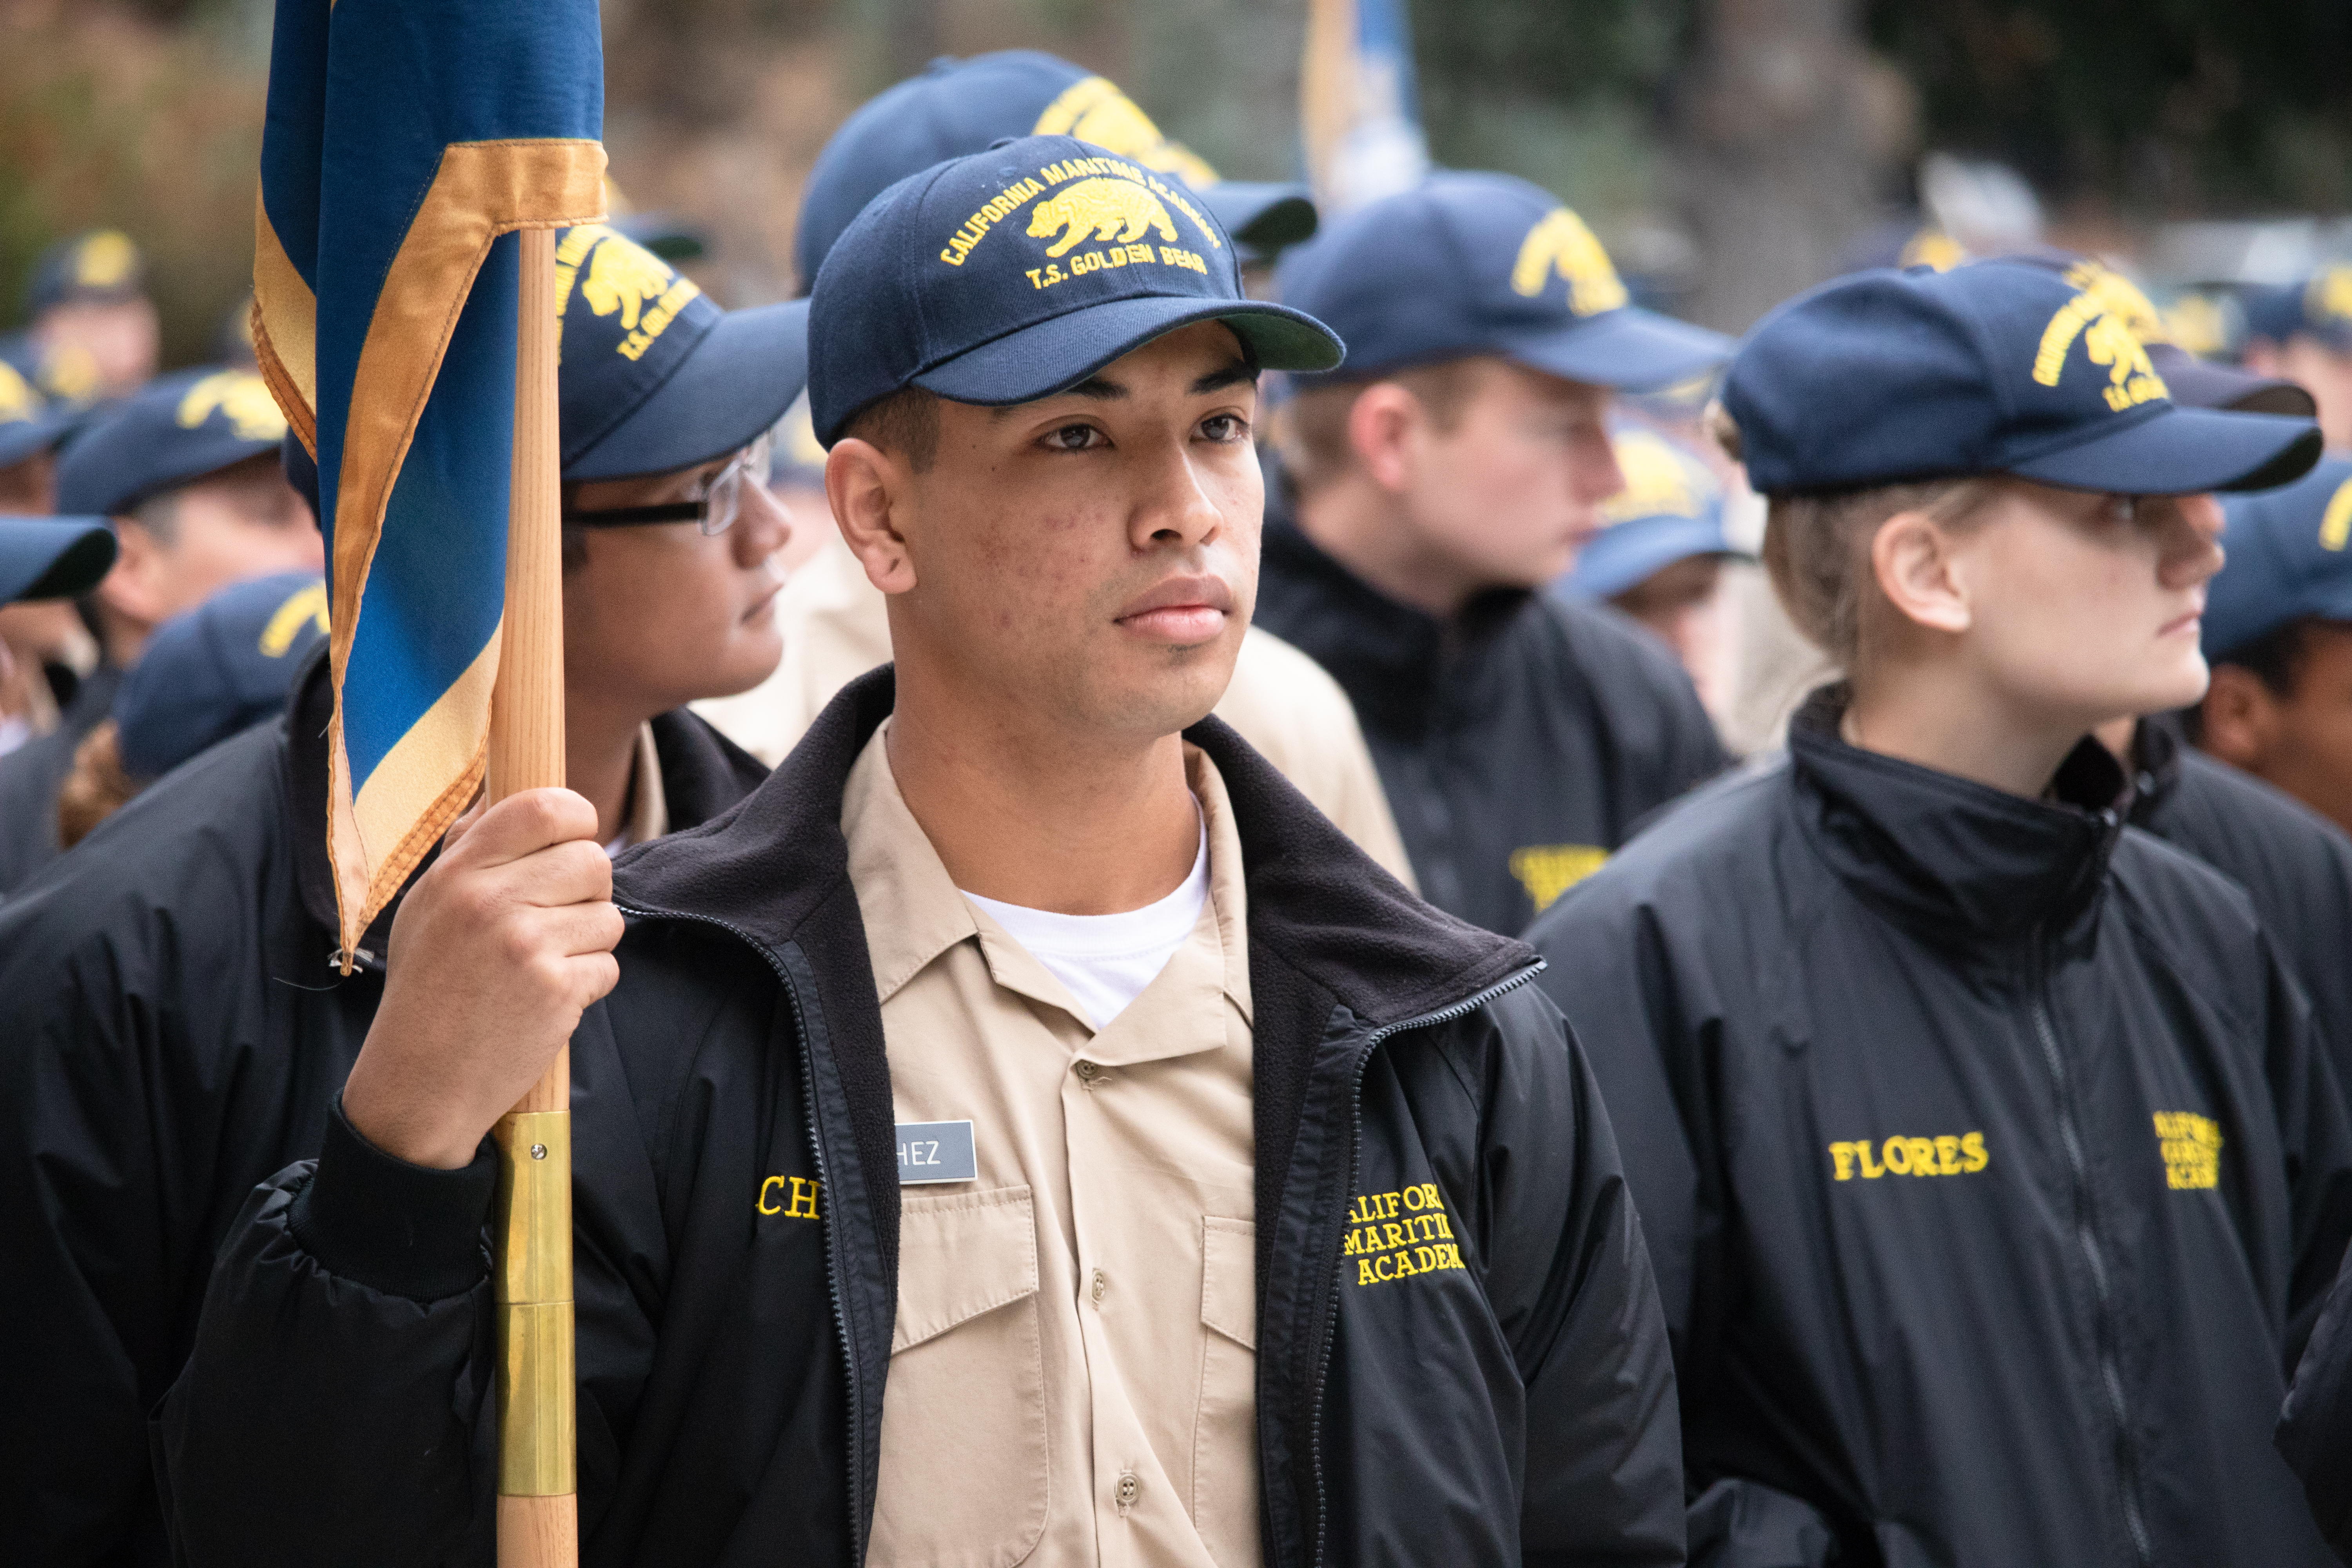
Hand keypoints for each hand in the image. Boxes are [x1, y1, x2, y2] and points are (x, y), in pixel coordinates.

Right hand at [340, 788, 621, 1168]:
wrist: (421, 1080)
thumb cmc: (429, 985)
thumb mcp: (428, 904)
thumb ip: (469, 846)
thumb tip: (507, 791)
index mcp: (459, 873)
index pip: (545, 806)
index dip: (576, 817)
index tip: (571, 838)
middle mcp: (492, 902)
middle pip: (593, 859)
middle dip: (587, 888)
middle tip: (555, 916)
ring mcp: (527, 947)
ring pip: (609, 914)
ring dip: (589, 939)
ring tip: (545, 960)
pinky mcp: (558, 991)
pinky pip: (608, 964)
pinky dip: (587, 982)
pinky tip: (547, 997)